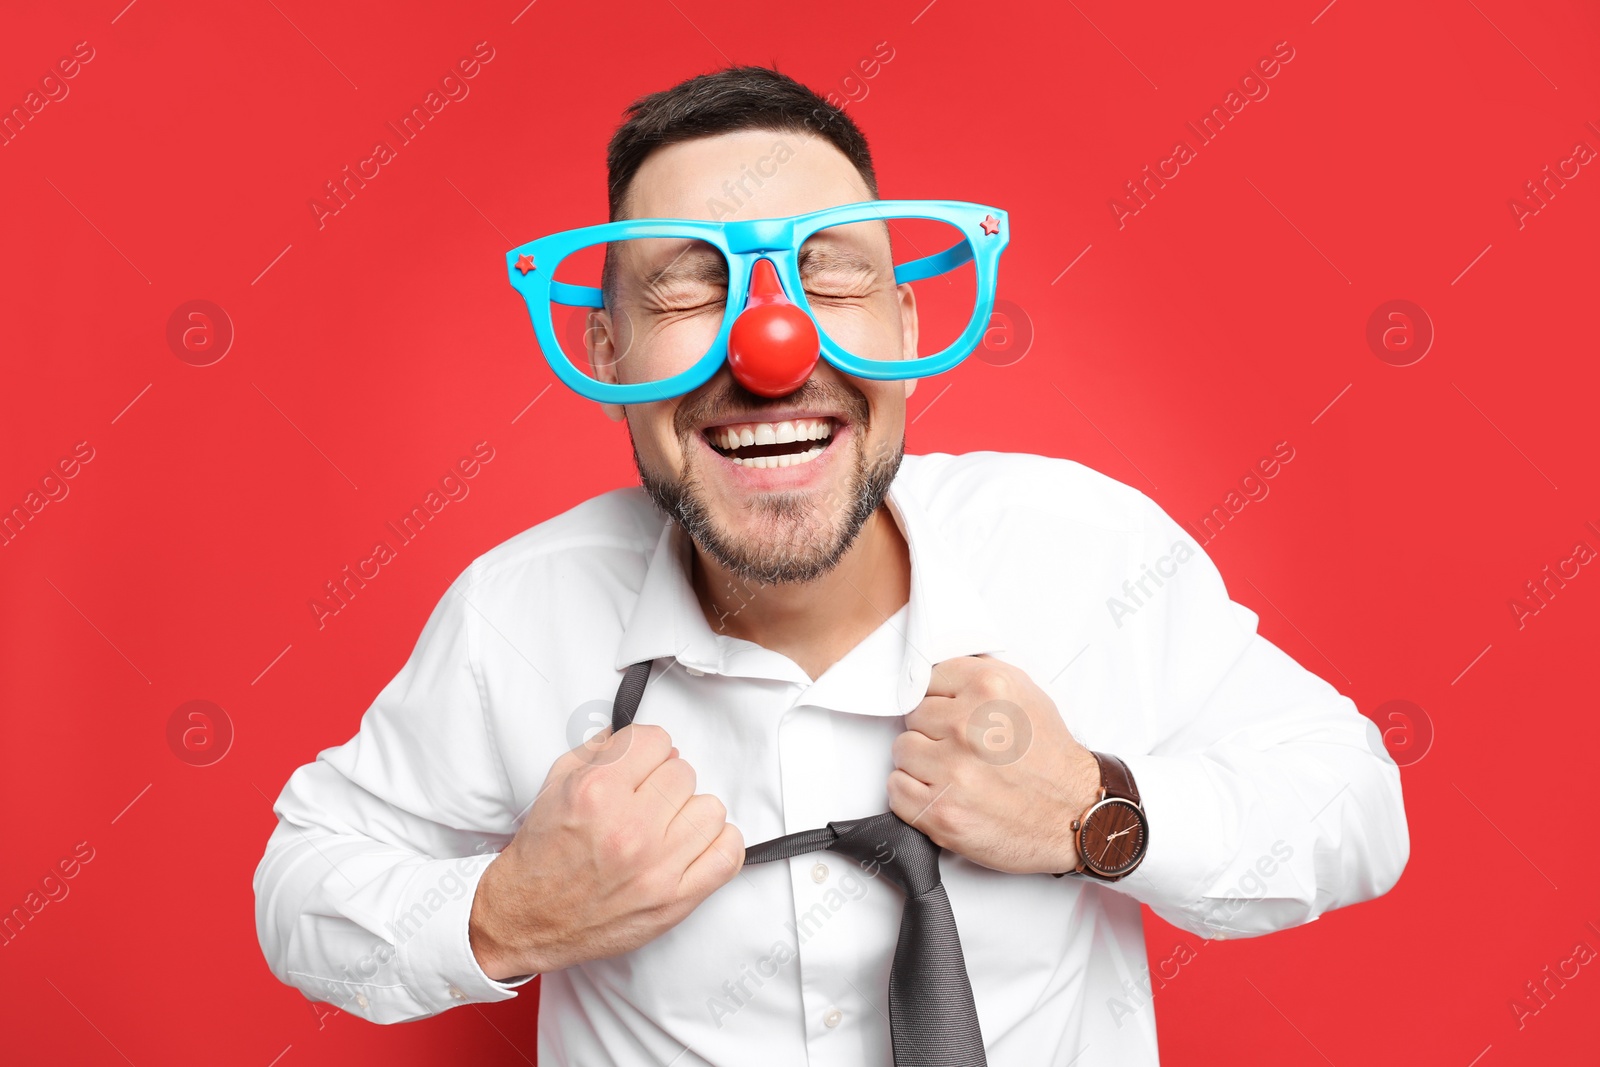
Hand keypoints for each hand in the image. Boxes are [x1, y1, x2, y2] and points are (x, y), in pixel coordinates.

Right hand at [469, 724, 744, 979]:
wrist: (528, 918)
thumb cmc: (543, 854)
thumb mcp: (557, 785)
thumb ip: (601, 750)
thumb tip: (644, 738)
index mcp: (597, 792)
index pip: (657, 740)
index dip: (647, 750)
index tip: (641, 765)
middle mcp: (629, 828)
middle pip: (684, 772)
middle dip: (664, 782)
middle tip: (644, 802)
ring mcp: (657, 867)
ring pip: (710, 808)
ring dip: (690, 813)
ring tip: (665, 827)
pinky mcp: (676, 900)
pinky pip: (728, 855)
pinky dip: (718, 845)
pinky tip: (694, 846)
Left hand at [887, 655, 1101, 874]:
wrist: (1074, 814)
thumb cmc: (1050, 759)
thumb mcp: (1026, 694)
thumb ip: (980, 675)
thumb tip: (934, 669)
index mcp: (989, 689)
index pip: (927, 679)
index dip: (941, 699)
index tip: (955, 714)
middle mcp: (968, 727)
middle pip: (913, 715)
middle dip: (934, 731)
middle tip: (964, 748)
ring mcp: (952, 771)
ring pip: (902, 751)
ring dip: (922, 763)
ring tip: (956, 773)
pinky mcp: (940, 811)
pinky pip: (896, 790)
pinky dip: (914, 795)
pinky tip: (945, 794)